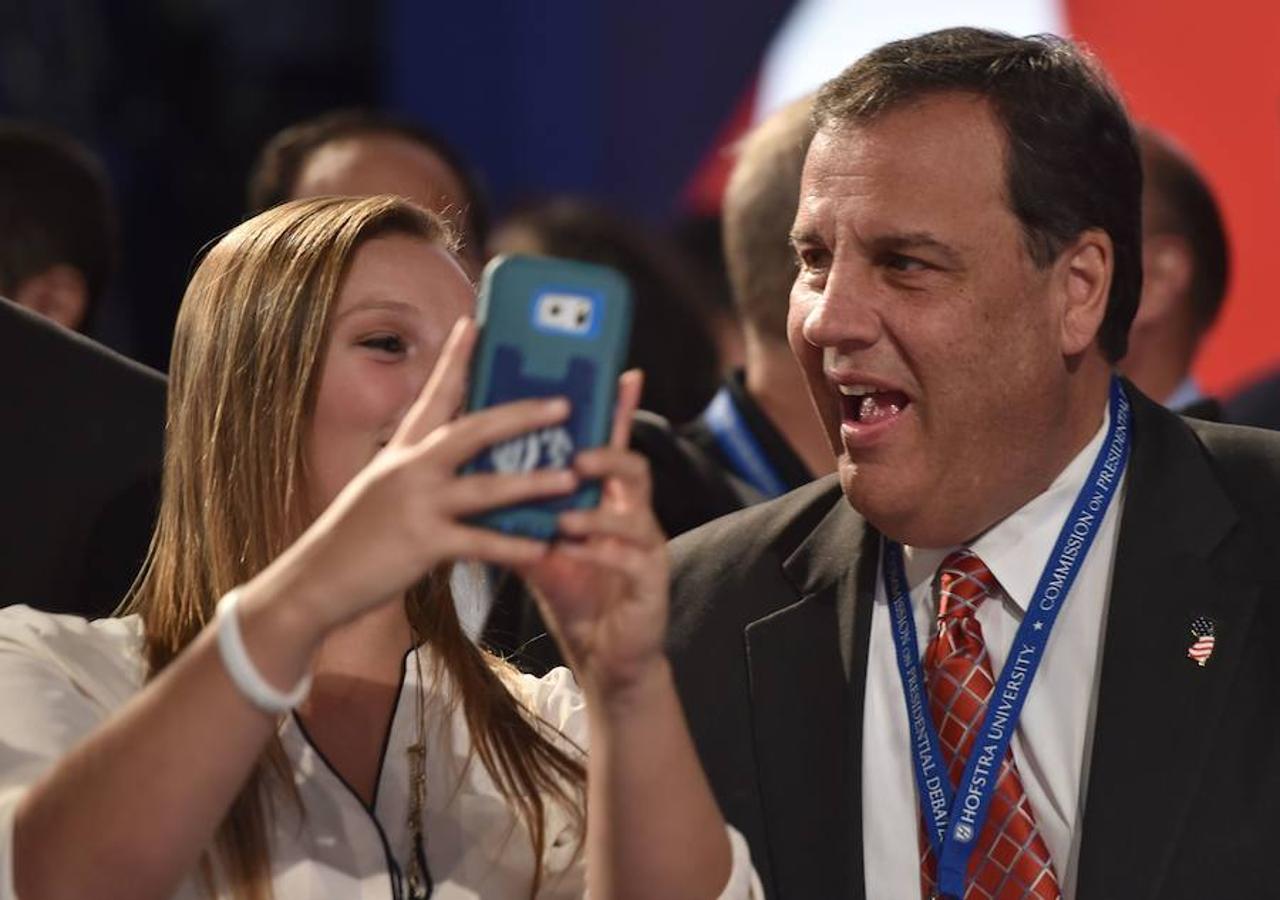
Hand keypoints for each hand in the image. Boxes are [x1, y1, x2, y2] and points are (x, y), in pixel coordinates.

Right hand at [272, 318, 575, 630]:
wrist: (317, 579)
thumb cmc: (359, 535)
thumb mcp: (385, 485)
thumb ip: (422, 466)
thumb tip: (467, 451)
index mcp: (404, 450)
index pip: (434, 393)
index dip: (455, 357)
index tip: (474, 322)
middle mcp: (410, 468)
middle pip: (473, 430)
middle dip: (521, 415)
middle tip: (563, 404)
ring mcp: (417, 504)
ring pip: (485, 487)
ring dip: (532, 483)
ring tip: (571, 478)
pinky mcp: (422, 544)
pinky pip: (478, 543)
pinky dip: (512, 546)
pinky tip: (542, 547)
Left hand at [521, 370, 669, 698]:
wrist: (604, 654)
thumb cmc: (576, 591)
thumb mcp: (542, 544)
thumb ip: (521, 510)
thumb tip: (476, 472)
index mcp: (608, 498)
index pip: (612, 444)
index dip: (618, 408)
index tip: (620, 372)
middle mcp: (634, 514)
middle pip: (634, 466)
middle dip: (606, 455)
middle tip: (574, 455)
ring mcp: (647, 547)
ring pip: (635, 513)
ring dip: (598, 512)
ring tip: (565, 515)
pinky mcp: (651, 582)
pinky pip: (632, 559)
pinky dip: (601, 552)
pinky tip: (574, 552)